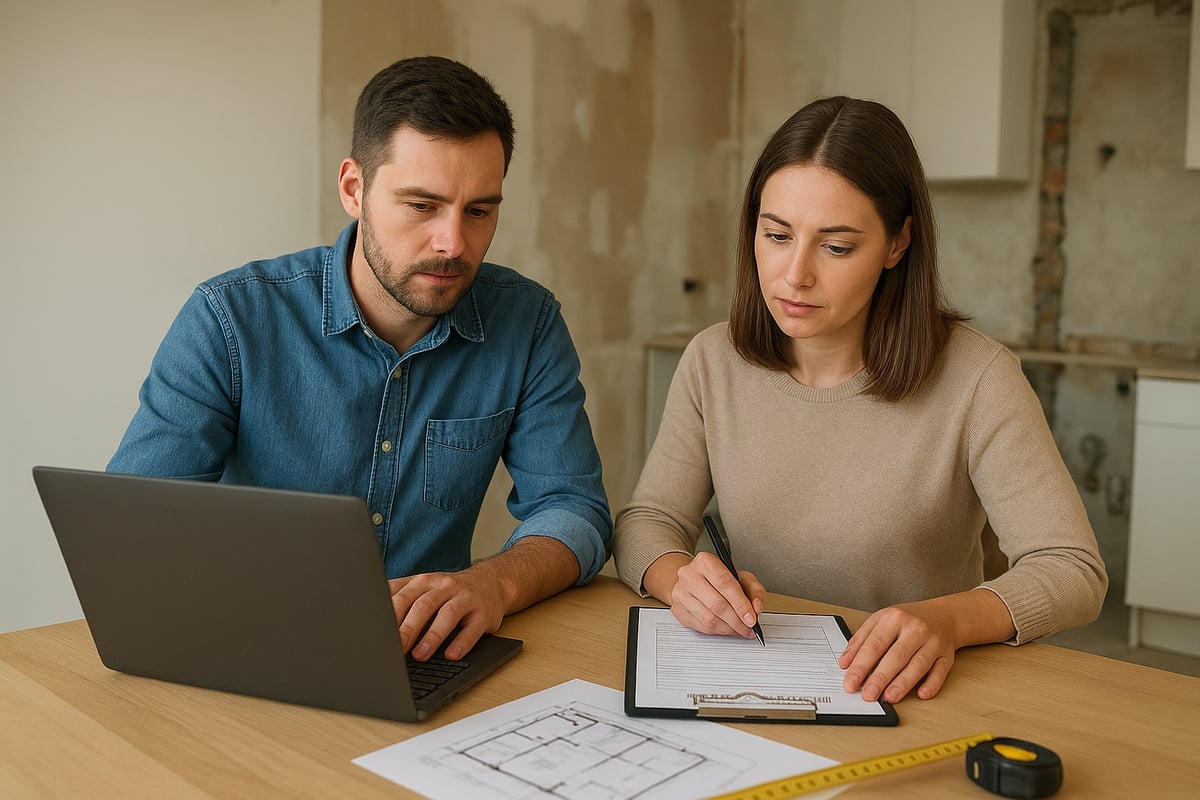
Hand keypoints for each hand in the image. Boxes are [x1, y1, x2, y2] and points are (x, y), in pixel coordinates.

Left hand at [387, 568, 504, 661]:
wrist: (490, 582)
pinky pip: (472, 629)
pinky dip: (462, 643)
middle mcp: (444, 586)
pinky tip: (452, 655)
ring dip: (432, 637)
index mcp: (423, 582)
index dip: (388, 617)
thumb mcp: (423, 588)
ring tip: (420, 656)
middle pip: (422, 606)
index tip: (376, 635)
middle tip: (395, 649)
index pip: (401, 597)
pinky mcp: (483, 613)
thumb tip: (369, 617)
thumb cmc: (449, 591)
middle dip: (407, 629)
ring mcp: (465, 598)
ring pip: (447, 615)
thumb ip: (398, 597)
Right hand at [667, 551, 765, 638]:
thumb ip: (754, 590)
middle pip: (717, 604)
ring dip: (729, 628)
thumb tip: (756, 609)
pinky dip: (718, 631)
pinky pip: (702, 627)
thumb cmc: (718, 579)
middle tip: (749, 628)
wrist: (693, 580)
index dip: (741, 604)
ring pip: (709, 619)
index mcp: (705, 562)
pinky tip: (727, 628)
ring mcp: (680, 593)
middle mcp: (689, 575)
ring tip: (740, 629)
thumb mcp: (741, 577)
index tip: (752, 618)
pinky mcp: (678, 610)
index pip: (725, 583)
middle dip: (737, 621)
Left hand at [838, 599, 960, 702]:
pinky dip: (932, 684)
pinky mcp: (947, 655)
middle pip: (896, 656)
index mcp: (893, 618)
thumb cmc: (907, 620)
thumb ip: (860, 640)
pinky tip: (921, 694)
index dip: (861, 666)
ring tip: (889, 697)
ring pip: (918, 665)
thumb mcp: (880, 620)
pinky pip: (940, 671)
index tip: (851, 682)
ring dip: (903, 683)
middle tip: (868, 694)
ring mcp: (933, 642)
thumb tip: (845, 663)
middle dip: (880, 678)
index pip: (874, 645)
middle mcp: (915, 629)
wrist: (943, 615)